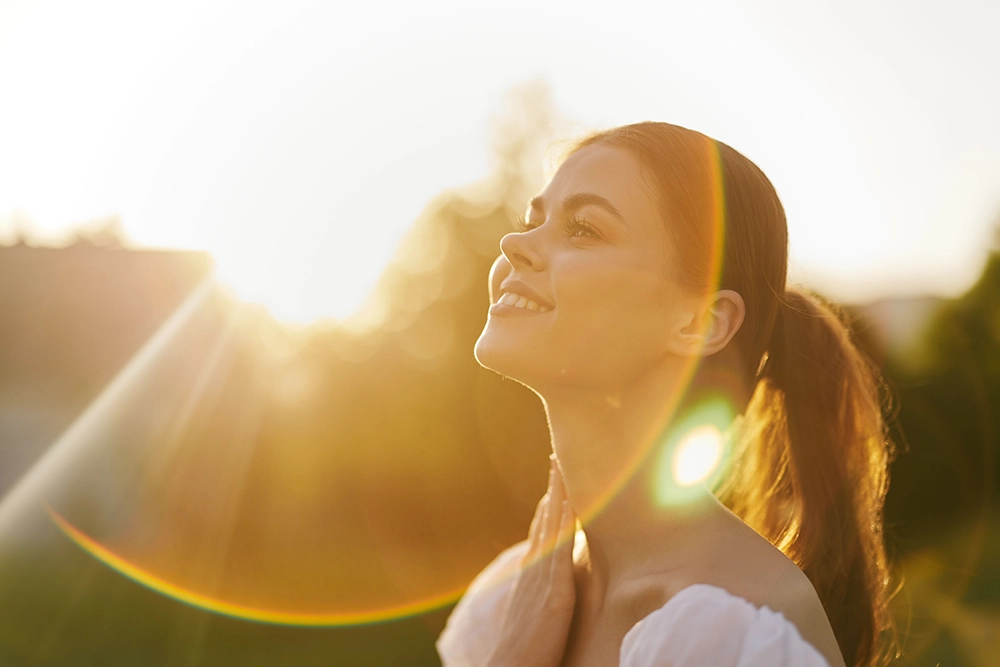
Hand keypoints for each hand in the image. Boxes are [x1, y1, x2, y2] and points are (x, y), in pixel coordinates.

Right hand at [488, 456, 576, 666]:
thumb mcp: (533, 613)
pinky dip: (565, 523)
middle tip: (557, 456)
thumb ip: (541, 594)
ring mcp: (543, 577)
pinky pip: (562, 550)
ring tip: (563, 465)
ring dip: (558, 494)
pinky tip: (571, 503)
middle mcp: (534, 568)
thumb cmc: (525, 650)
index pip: (541, 529)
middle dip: (553, 486)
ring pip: (552, 525)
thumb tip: (550, 586)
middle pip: (545, 518)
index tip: (553, 479)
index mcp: (531, 574)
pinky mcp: (555, 592)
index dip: (548, 502)